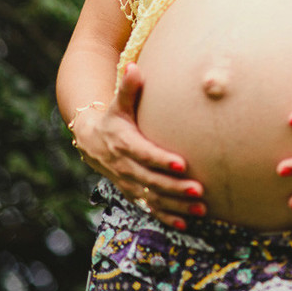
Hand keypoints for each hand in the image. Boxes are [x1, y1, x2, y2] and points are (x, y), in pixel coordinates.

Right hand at [71, 63, 205, 229]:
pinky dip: (167, 217)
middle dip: (175, 187)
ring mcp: (129, 182)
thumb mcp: (117, 103)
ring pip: (153, 197)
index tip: (181, 164)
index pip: (144, 154)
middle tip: (199, 190)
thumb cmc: (113, 117)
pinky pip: (149, 207)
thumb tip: (134, 68)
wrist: (91, 140)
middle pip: (151, 180)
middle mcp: (125, 166)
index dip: (161, 160)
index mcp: (124, 143)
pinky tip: (186, 222)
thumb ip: (129, 88)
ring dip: (176, 205)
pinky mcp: (133, 192)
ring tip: (201, 207)